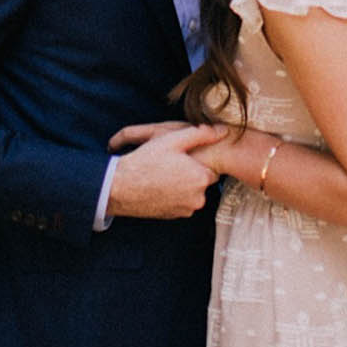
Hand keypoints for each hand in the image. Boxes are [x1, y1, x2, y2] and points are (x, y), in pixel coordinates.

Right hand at [103, 126, 229, 217]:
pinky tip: (161, 186)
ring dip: (184, 185)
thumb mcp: (173, 140)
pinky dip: (175, 196)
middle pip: (203, 182)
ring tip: (165, 175)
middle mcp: (198, 197)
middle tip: (172, 165)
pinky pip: (182, 203)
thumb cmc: (147, 161)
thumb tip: (224, 130)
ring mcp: (187, 209)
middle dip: (193, 174)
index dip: (199, 161)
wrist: (122, 187)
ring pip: (193, 193)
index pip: (213, 169)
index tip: (185, 158)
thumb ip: (201, 134)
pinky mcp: (175, 216)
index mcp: (201, 177)